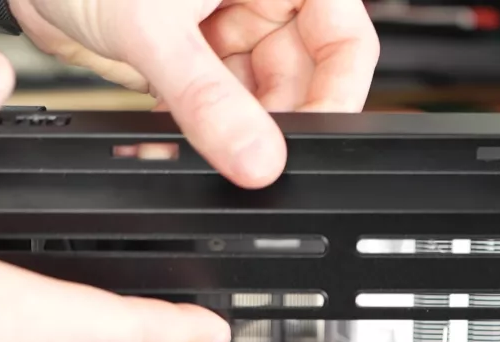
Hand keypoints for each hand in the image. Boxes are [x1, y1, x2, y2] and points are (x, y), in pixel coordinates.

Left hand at [8, 0, 378, 186]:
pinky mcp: (193, 57)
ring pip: (261, 98)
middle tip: (251, 158)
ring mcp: (228, 25)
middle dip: (277, 122)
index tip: (311, 142)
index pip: (345, 38)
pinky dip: (202, 132)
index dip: (337, 94)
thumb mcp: (154, 29)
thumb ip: (209, 101)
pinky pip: (219, 106)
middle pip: (305, 75)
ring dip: (235, 133)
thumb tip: (257, 159)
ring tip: (206, 153)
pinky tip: (181, 148)